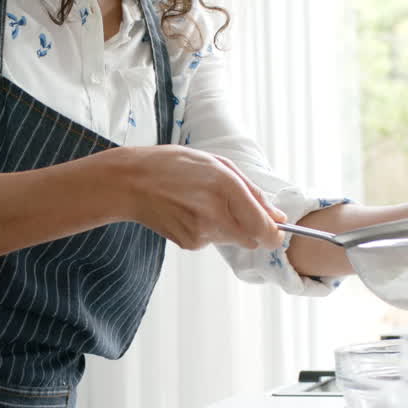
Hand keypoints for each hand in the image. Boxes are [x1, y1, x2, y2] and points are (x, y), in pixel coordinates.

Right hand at [123, 145, 285, 250]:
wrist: (129, 183)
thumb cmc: (173, 166)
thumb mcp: (216, 163)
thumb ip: (252, 191)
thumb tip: (278, 216)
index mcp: (226, 186)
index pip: (264, 228)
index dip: (275, 234)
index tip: (276, 230)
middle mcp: (215, 213)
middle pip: (252, 239)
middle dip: (251, 228)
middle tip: (230, 207)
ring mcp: (201, 232)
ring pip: (231, 239)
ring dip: (226, 226)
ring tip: (200, 203)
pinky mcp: (189, 243)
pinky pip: (211, 240)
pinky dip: (206, 229)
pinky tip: (187, 212)